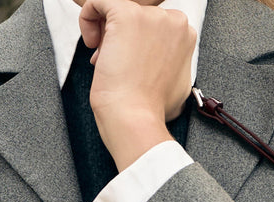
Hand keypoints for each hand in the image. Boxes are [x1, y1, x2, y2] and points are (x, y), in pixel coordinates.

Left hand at [76, 0, 195, 168]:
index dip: (138, 43)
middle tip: (116, 64)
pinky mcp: (125, 14)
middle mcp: (173, 21)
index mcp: (185, 35)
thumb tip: (163, 64)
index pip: (153, 26)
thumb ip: (172, 64)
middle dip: (122, 38)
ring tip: (104, 60)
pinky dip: (88, 19)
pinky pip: (98, 2)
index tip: (131, 64)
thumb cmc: (152, 110)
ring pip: (116, 11)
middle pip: (137, 16)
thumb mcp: (176, 84)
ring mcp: (150, 16)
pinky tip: (91, 43)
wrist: (136, 118)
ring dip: (106, 34)